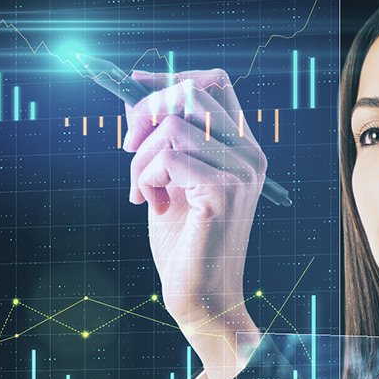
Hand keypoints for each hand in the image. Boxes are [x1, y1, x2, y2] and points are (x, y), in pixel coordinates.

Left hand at [121, 68, 266, 378]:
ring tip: (142, 191)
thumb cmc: (185, 246)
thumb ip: (166, 144)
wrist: (201, 300)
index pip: (215, 84)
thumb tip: (138, 101)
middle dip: (147, 113)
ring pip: (173, 125)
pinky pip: (168, 158)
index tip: (135, 85)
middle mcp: (250, 155)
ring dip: (142, 157)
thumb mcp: (172, 183)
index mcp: (243, 148)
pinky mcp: (223, 193)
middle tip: (128, 149)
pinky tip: (149, 205)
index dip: (171, 78)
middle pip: (192, 93)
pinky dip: (146, 177)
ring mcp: (241, 172)